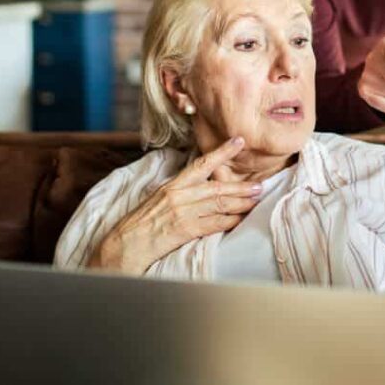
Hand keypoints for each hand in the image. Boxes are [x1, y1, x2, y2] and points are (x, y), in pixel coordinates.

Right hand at [90, 137, 261, 274]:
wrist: (125, 243)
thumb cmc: (140, 224)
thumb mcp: (158, 200)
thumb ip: (179, 193)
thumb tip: (200, 188)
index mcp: (173, 185)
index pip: (201, 164)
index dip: (222, 152)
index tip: (238, 142)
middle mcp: (179, 195)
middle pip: (217, 187)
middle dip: (240, 186)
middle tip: (259, 185)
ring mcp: (183, 211)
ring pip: (220, 203)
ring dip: (241, 202)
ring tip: (256, 199)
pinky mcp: (186, 229)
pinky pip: (215, 223)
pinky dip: (230, 221)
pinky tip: (240, 219)